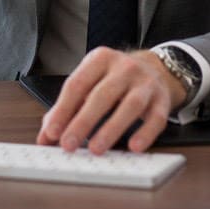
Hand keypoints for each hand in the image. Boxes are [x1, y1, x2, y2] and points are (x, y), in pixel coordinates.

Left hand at [35, 47, 186, 154]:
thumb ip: (68, 107)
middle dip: (83, 121)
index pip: (77, 84)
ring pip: (130, 105)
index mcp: (100, 59)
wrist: (155, 68)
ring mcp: (145, 82)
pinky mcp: (162, 99)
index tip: (51, 132)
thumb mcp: (91, 81)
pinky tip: (133, 146)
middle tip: (68, 144)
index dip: (63, 109)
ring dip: (111, 129)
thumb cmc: (116, 79)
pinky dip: (145, 133)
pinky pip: (156, 117)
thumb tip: (46, 135)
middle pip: (102, 95)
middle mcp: (124, 67)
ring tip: (96, 148)